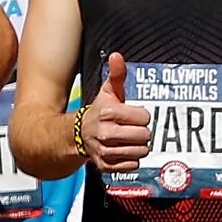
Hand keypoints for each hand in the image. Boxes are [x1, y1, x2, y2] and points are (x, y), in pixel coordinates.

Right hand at [78, 53, 151, 173]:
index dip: (142, 116)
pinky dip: (131, 159)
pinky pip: (133, 165)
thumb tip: (117, 56)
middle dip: (142, 132)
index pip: (144, 117)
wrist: (76, 134)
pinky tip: (122, 150)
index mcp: (108, 113)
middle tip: (132, 128)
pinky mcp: (106, 166)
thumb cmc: (98, 112)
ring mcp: (105, 151)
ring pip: (141, 151)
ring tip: (128, 139)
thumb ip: (116, 75)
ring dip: (138, 146)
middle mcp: (105, 133)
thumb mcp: (108, 92)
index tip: (134, 115)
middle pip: (145, 135)